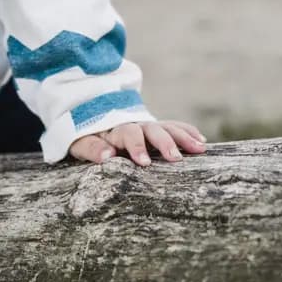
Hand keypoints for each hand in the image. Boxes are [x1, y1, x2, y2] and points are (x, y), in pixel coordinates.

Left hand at [69, 120, 205, 166]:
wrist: (92, 119)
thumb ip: (92, 148)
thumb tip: (107, 155)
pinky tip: (201, 141)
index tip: (144, 162)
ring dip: (183, 137)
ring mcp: (147, 126)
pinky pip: (174, 126)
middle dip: (164, 142)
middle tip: (175, 158)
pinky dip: (187, 131)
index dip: (136, 146)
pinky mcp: (156, 129)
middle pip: (152, 129)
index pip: (128, 134)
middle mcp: (135, 124)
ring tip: (199, 148)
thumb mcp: (80, 143)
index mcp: (115, 128)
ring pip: (167, 127)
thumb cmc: (86, 136)